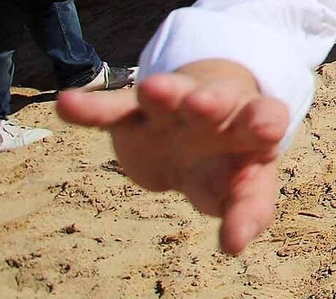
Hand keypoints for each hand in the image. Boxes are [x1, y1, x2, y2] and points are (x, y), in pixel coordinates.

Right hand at [55, 62, 288, 254]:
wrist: (192, 136)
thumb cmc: (227, 168)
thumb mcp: (244, 188)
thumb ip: (247, 212)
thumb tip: (234, 245)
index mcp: (252, 125)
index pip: (266, 119)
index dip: (266, 124)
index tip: (268, 129)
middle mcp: (216, 109)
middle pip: (218, 99)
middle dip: (210, 101)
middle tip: (201, 103)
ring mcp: (173, 109)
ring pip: (169, 95)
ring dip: (162, 93)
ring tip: (152, 90)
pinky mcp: (133, 115)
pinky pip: (112, 108)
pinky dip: (92, 109)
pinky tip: (67, 105)